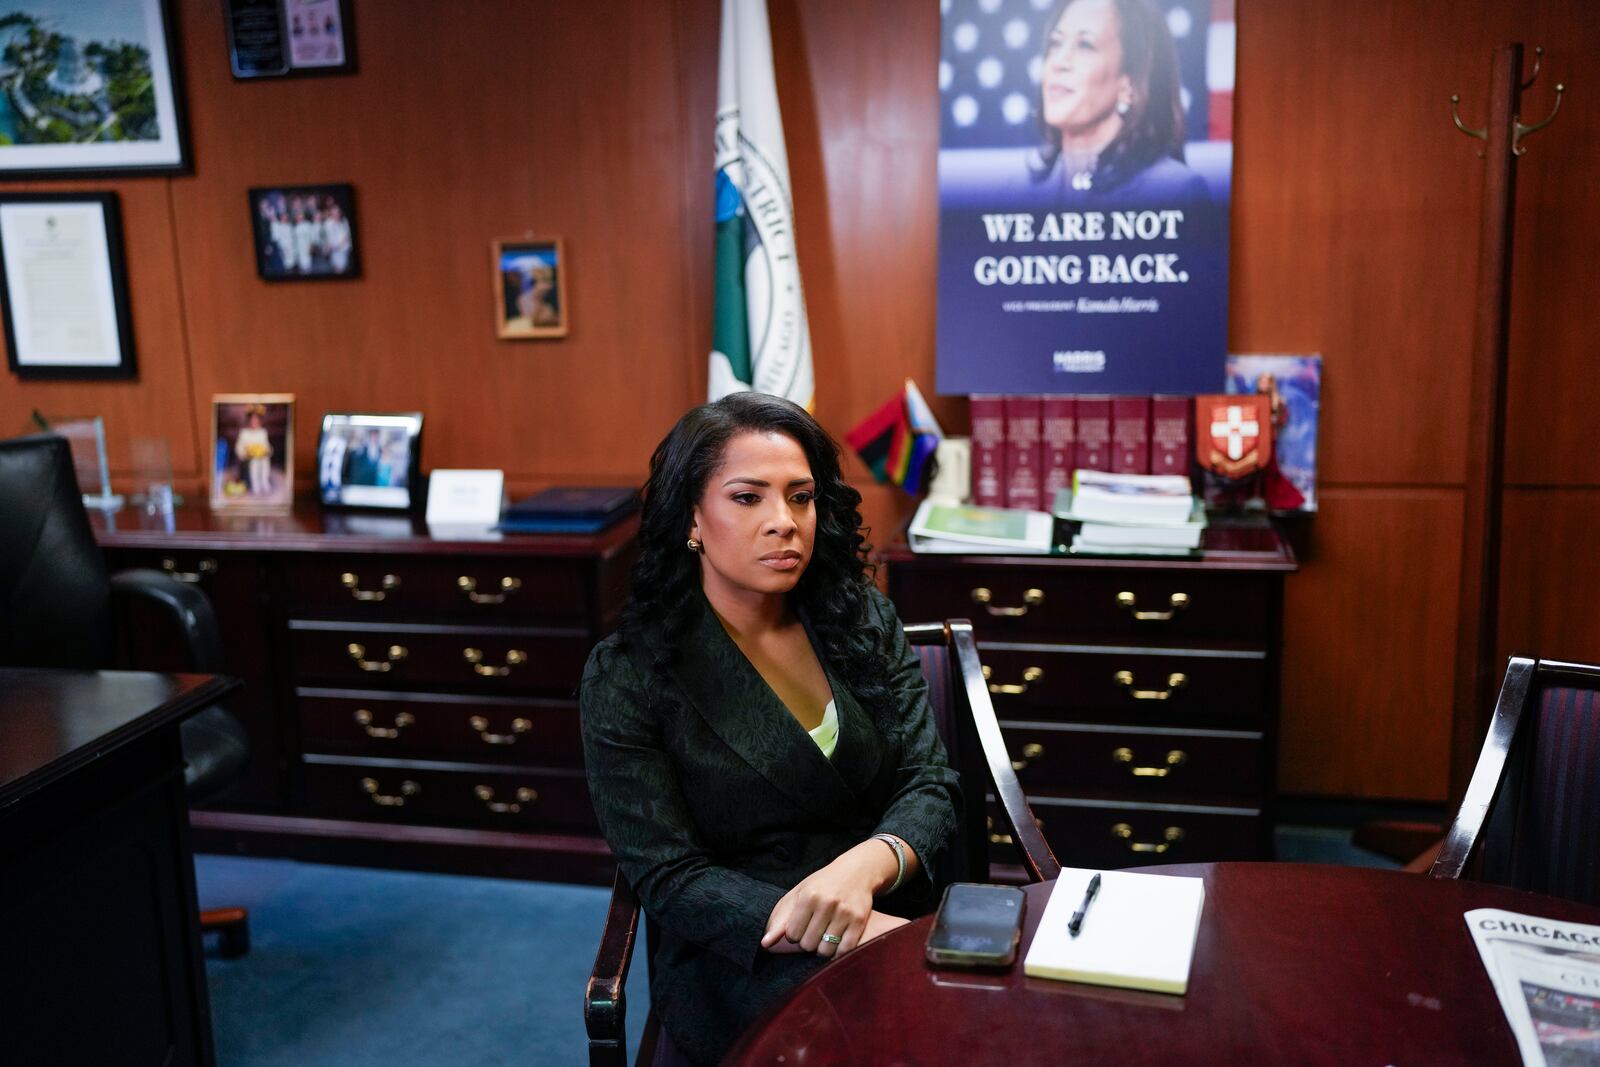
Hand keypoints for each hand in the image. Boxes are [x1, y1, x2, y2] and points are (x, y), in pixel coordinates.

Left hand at [760, 841, 897, 958]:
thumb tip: (765, 943)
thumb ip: (781, 918)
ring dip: (823, 948)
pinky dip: (838, 951)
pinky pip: (844, 950)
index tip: (800, 928)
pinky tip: (837, 941)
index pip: (792, 934)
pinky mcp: (859, 921)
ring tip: (825, 936)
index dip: (794, 935)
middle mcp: (826, 903)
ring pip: (826, 949)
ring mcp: (845, 912)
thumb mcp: (799, 893)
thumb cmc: (823, 884)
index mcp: (808, 896)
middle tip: (814, 932)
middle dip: (808, 942)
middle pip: (808, 944)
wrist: (856, 871)